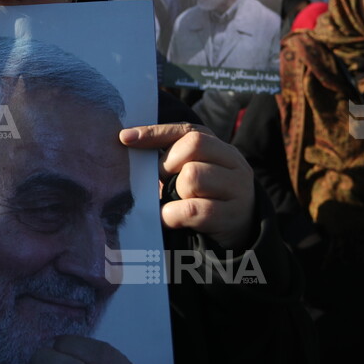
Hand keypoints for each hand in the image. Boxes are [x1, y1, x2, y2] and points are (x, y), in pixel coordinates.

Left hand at [120, 123, 255, 250]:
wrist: (238, 232)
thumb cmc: (203, 199)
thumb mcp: (190, 174)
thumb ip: (170, 161)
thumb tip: (130, 146)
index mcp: (219, 147)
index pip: (187, 130)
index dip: (155, 132)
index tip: (125, 138)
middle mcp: (233, 162)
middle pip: (194, 145)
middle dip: (168, 163)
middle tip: (163, 181)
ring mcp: (237, 187)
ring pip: (193, 176)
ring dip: (175, 192)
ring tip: (177, 202)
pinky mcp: (231, 215)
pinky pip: (191, 209)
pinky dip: (172, 215)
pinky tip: (170, 219)